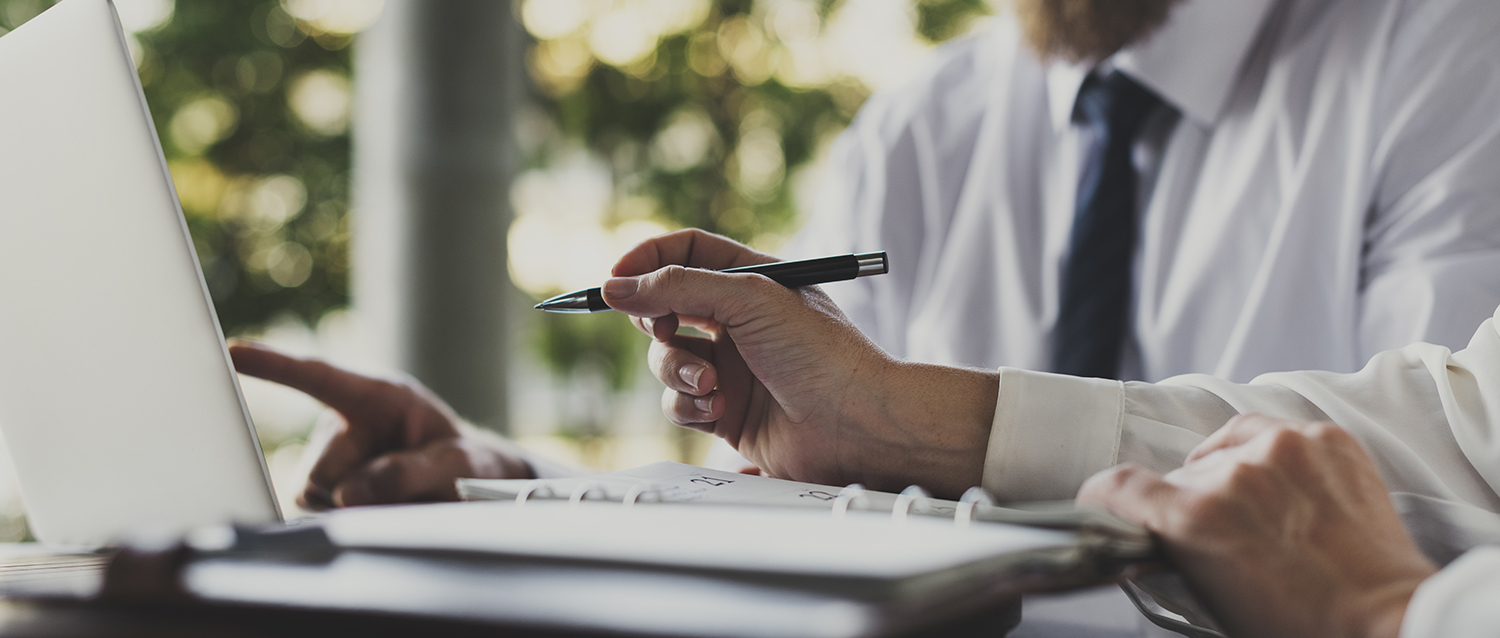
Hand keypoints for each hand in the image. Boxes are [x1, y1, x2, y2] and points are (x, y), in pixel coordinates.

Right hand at [229, 341, 534, 508]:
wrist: (464, 485)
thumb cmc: (463, 462)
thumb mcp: (455, 463)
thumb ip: (410, 473)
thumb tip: (347, 493)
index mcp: (379, 397)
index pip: (319, 377)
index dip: (275, 365)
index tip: (233, 351)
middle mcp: (343, 423)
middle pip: (321, 469)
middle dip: (355, 491)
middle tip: (407, 492)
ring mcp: (328, 457)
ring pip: (315, 495)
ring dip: (355, 508)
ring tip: (400, 497)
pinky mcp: (320, 489)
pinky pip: (318, 513)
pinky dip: (349, 520)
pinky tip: (380, 509)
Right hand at [605, 229, 996, 495]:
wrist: (858, 425)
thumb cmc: (822, 354)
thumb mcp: (749, 299)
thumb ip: (677, 287)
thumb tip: (615, 285)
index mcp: (752, 279)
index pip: (684, 253)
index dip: (646, 261)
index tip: (616, 279)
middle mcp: (738, 320)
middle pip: (664, 308)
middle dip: (655, 322)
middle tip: (665, 331)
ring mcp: (730, 367)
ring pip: (666, 360)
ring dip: (676, 372)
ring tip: (711, 385)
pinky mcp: (725, 412)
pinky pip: (679, 402)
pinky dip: (688, 405)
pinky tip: (718, 411)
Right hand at [1078, 414, 1436, 637]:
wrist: (1387, 623)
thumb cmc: (1302, 627)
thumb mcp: (1210, 597)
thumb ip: (1174, 546)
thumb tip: (1153, 525)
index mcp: (1195, 517)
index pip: (1118, 485)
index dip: (1103, 496)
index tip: (1104, 501)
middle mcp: (1234, 473)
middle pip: (1179, 476)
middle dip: (1187, 502)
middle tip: (1216, 536)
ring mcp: (1284, 449)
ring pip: (1224, 448)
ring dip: (1227, 474)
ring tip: (1256, 511)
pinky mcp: (1325, 439)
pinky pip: (1274, 433)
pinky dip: (1272, 457)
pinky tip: (1286, 489)